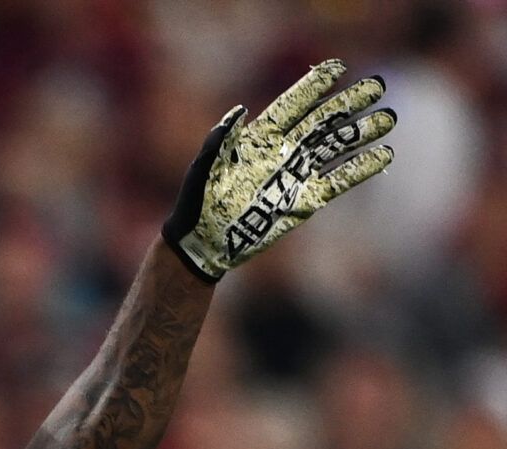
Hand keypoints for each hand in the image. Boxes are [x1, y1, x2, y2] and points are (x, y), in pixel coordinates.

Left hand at [164, 60, 395, 281]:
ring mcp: (296, 174)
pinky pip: (338, 181)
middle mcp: (282, 151)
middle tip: (377, 86)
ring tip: (388, 119)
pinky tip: (383, 156)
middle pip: (321, 121)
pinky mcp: (305, 200)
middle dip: (348, 103)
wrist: (205, 244)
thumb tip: (240, 110)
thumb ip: (220, 140)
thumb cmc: (197, 204)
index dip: (313, 86)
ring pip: (334, 147)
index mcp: (258, 138)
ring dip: (361, 132)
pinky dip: (360, 169)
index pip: (291, 105)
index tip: (338, 68)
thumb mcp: (202, 171)